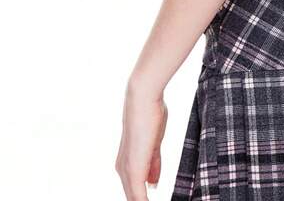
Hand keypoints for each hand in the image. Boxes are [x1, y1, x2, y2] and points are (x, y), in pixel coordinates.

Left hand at [115, 79, 167, 199]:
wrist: (143, 99)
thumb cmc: (150, 115)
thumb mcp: (154, 144)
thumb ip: (153, 165)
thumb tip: (153, 184)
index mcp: (126, 163)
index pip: (133, 190)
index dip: (142, 197)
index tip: (151, 196)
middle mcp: (122, 169)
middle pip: (132, 197)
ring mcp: (127, 170)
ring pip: (134, 198)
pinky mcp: (133, 171)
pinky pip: (138, 197)